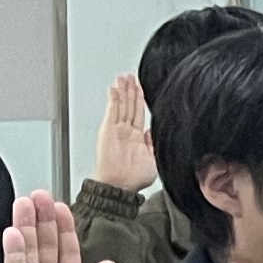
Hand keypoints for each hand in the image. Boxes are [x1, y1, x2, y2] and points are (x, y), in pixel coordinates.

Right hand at [0, 195, 121, 262]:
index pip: (66, 250)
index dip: (64, 228)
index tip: (62, 207)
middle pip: (45, 245)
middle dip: (42, 220)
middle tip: (40, 195)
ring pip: (27, 252)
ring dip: (26, 227)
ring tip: (25, 204)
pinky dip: (14, 252)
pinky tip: (14, 233)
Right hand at [90, 74, 153, 192]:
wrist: (120, 186)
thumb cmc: (134, 178)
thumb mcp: (153, 158)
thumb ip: (153, 143)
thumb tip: (154, 132)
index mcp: (137, 138)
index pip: (139, 113)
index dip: (139, 100)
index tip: (140, 88)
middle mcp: (126, 132)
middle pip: (129, 105)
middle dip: (130, 90)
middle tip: (130, 76)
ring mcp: (117, 130)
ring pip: (121, 105)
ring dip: (123, 90)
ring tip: (123, 77)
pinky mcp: (108, 131)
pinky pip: (112, 111)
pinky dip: (113, 100)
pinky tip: (114, 89)